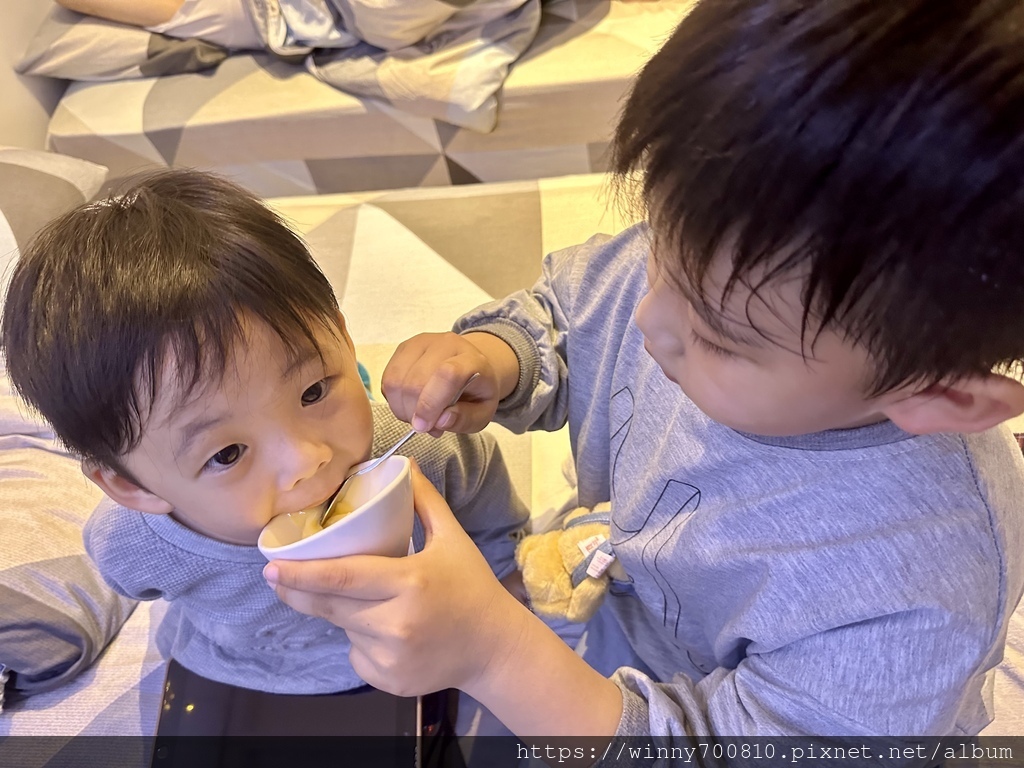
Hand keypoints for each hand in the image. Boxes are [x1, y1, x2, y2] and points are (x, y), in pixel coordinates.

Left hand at [264, 462, 531, 696]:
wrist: (495, 647)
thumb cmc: (472, 587)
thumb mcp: (452, 538)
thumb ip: (423, 501)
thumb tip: (402, 463)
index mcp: (409, 582)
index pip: (342, 578)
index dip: (301, 574)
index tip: (270, 568)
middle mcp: (396, 623)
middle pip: (330, 605)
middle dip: (299, 591)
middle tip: (278, 578)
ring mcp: (391, 656)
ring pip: (342, 629)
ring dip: (341, 613)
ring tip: (373, 603)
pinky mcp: (388, 680)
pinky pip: (355, 654)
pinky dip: (360, 641)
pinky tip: (389, 632)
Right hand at [382, 331, 518, 434]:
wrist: (470, 366)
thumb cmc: (476, 392)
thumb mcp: (482, 413)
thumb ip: (465, 419)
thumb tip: (440, 421)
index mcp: (471, 360)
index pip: (447, 375)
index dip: (430, 404)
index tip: (423, 426)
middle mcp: (445, 344)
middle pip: (415, 381)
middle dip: (413, 412)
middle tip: (425, 426)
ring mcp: (421, 342)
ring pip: (396, 381)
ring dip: (401, 407)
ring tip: (418, 416)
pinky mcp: (404, 347)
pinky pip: (387, 379)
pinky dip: (393, 399)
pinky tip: (409, 404)